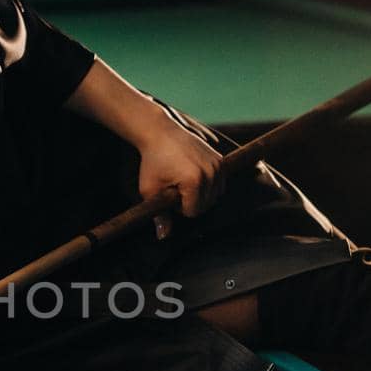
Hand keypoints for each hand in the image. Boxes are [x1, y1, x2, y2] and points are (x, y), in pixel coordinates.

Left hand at [136, 124, 224, 239]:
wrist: (160, 133)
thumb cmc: (152, 162)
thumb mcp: (150, 190)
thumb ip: (159, 215)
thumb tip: (163, 237)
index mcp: (194, 180)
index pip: (193, 212)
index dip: (178, 208)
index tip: (169, 192)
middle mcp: (210, 172)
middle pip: (206, 205)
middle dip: (190, 202)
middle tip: (175, 187)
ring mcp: (218, 165)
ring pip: (215, 196)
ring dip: (200, 195)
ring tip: (183, 182)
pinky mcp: (220, 160)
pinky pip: (219, 184)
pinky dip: (208, 185)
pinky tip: (192, 176)